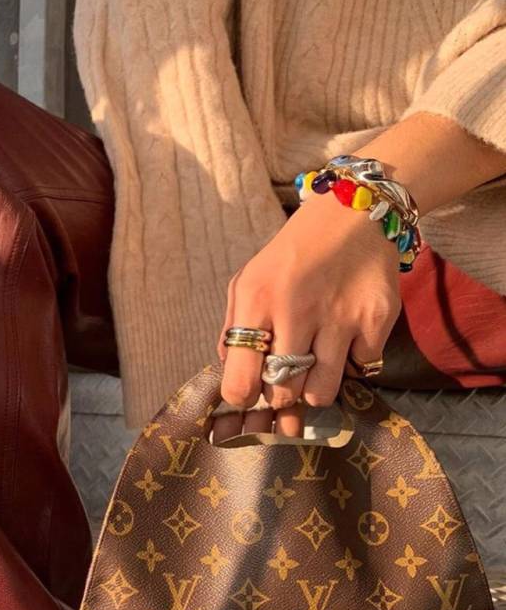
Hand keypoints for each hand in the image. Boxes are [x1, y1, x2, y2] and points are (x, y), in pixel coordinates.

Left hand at [215, 191, 401, 439]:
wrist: (353, 213)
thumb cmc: (292, 255)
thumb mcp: (248, 281)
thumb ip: (233, 330)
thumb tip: (232, 380)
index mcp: (257, 299)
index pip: (241, 382)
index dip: (244, 397)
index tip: (250, 392)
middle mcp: (298, 309)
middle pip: (283, 393)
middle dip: (281, 393)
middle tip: (286, 375)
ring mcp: (341, 316)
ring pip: (321, 393)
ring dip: (315, 386)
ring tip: (315, 362)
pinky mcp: (377, 319)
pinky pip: (359, 370)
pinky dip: (352, 363)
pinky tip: (347, 337)